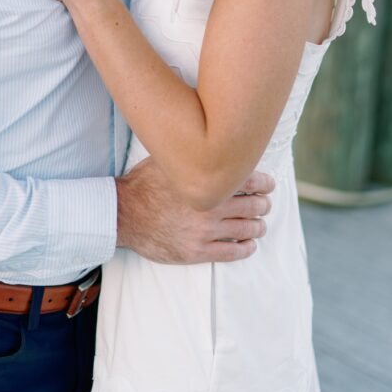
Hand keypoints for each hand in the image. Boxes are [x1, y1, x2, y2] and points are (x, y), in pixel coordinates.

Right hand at [116, 157, 273, 263]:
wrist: (122, 214)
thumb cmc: (144, 183)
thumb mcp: (169, 159)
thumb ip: (193, 154)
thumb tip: (212, 139)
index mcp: (206, 180)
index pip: (251, 179)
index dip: (265, 183)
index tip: (268, 185)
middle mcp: (210, 205)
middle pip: (254, 206)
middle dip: (263, 204)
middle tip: (264, 204)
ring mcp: (205, 231)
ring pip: (247, 229)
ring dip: (258, 227)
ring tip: (259, 225)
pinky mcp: (197, 251)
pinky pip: (232, 252)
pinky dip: (246, 248)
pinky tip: (248, 244)